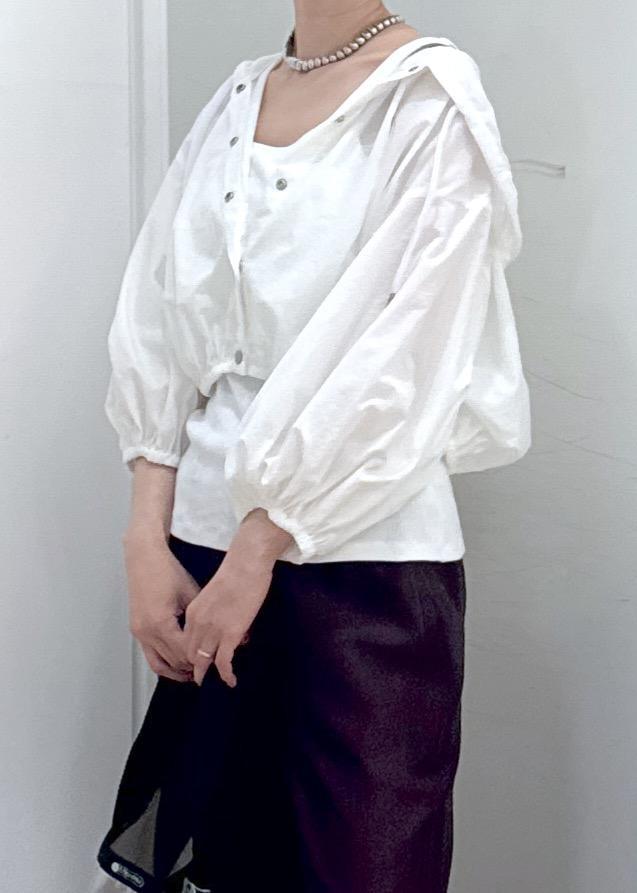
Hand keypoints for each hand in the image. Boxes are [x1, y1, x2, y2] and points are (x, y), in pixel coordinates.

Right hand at [124, 533, 199, 682]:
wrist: (144, 558)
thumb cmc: (166, 571)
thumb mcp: (191, 594)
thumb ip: (201, 618)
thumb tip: (219, 631)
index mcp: (161, 623)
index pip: (184, 652)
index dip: (200, 658)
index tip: (214, 661)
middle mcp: (147, 631)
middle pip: (172, 660)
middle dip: (190, 665)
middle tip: (207, 669)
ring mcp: (139, 631)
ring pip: (159, 662)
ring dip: (175, 670)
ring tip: (192, 673)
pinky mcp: (137, 629)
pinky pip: (149, 654)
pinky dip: (162, 662)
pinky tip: (175, 664)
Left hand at [183, 507, 292, 686]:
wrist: (246, 564)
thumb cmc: (236, 573)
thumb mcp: (215, 594)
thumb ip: (213, 610)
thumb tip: (222, 623)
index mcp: (193, 612)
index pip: (186, 640)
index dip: (190, 654)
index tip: (197, 661)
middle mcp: (198, 623)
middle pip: (190, 654)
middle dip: (194, 667)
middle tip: (202, 677)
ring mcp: (213, 630)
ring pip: (203, 661)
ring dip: (207, 674)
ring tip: (212, 683)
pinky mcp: (230, 634)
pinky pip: (223, 662)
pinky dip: (226, 674)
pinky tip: (231, 680)